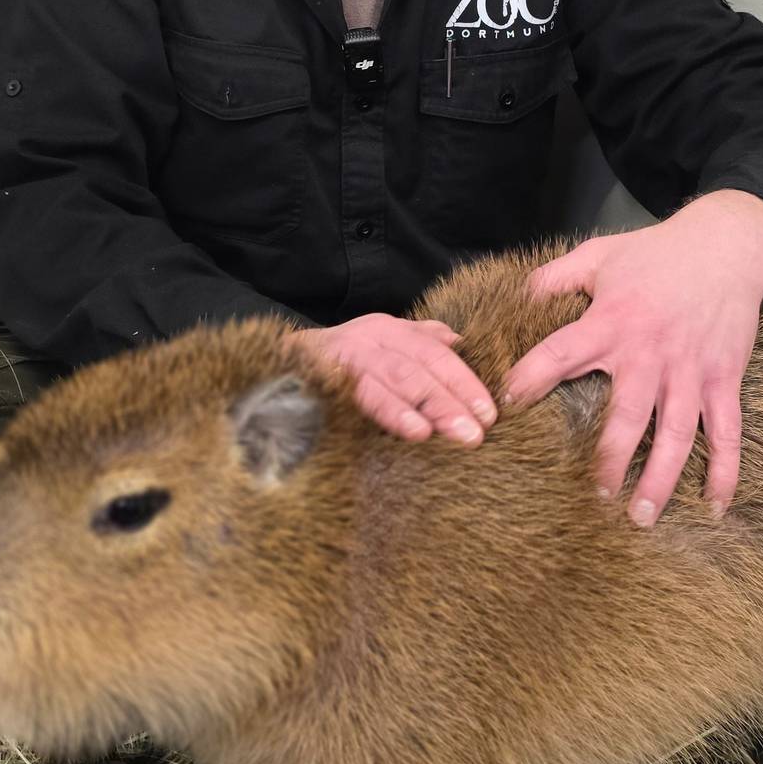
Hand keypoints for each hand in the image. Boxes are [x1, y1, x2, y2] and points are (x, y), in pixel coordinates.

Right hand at [291, 313, 496, 445]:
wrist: (272, 367)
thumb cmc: (338, 364)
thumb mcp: (382, 347)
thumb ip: (421, 342)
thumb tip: (461, 342)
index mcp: (387, 330)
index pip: (434, 352)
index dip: (463, 381)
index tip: (490, 413)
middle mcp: (365, 338)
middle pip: (415, 366)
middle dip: (448, 399)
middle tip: (475, 434)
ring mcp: (339, 357)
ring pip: (388, 378)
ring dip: (418, 406)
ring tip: (445, 433)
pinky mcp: (316, 378)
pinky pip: (352, 394)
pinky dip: (383, 410)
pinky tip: (408, 430)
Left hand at [501, 190, 762, 525]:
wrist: (725, 245)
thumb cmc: (654, 253)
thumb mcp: (598, 255)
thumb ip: (553, 278)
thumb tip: (513, 298)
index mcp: (611, 322)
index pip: (561, 353)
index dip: (531, 377)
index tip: (506, 406)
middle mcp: (650, 353)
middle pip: (628, 415)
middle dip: (609, 458)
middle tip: (594, 495)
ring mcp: (690, 371)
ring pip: (676, 435)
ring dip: (660, 479)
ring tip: (641, 517)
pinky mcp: (723, 379)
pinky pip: (726, 433)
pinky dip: (724, 471)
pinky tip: (713, 507)